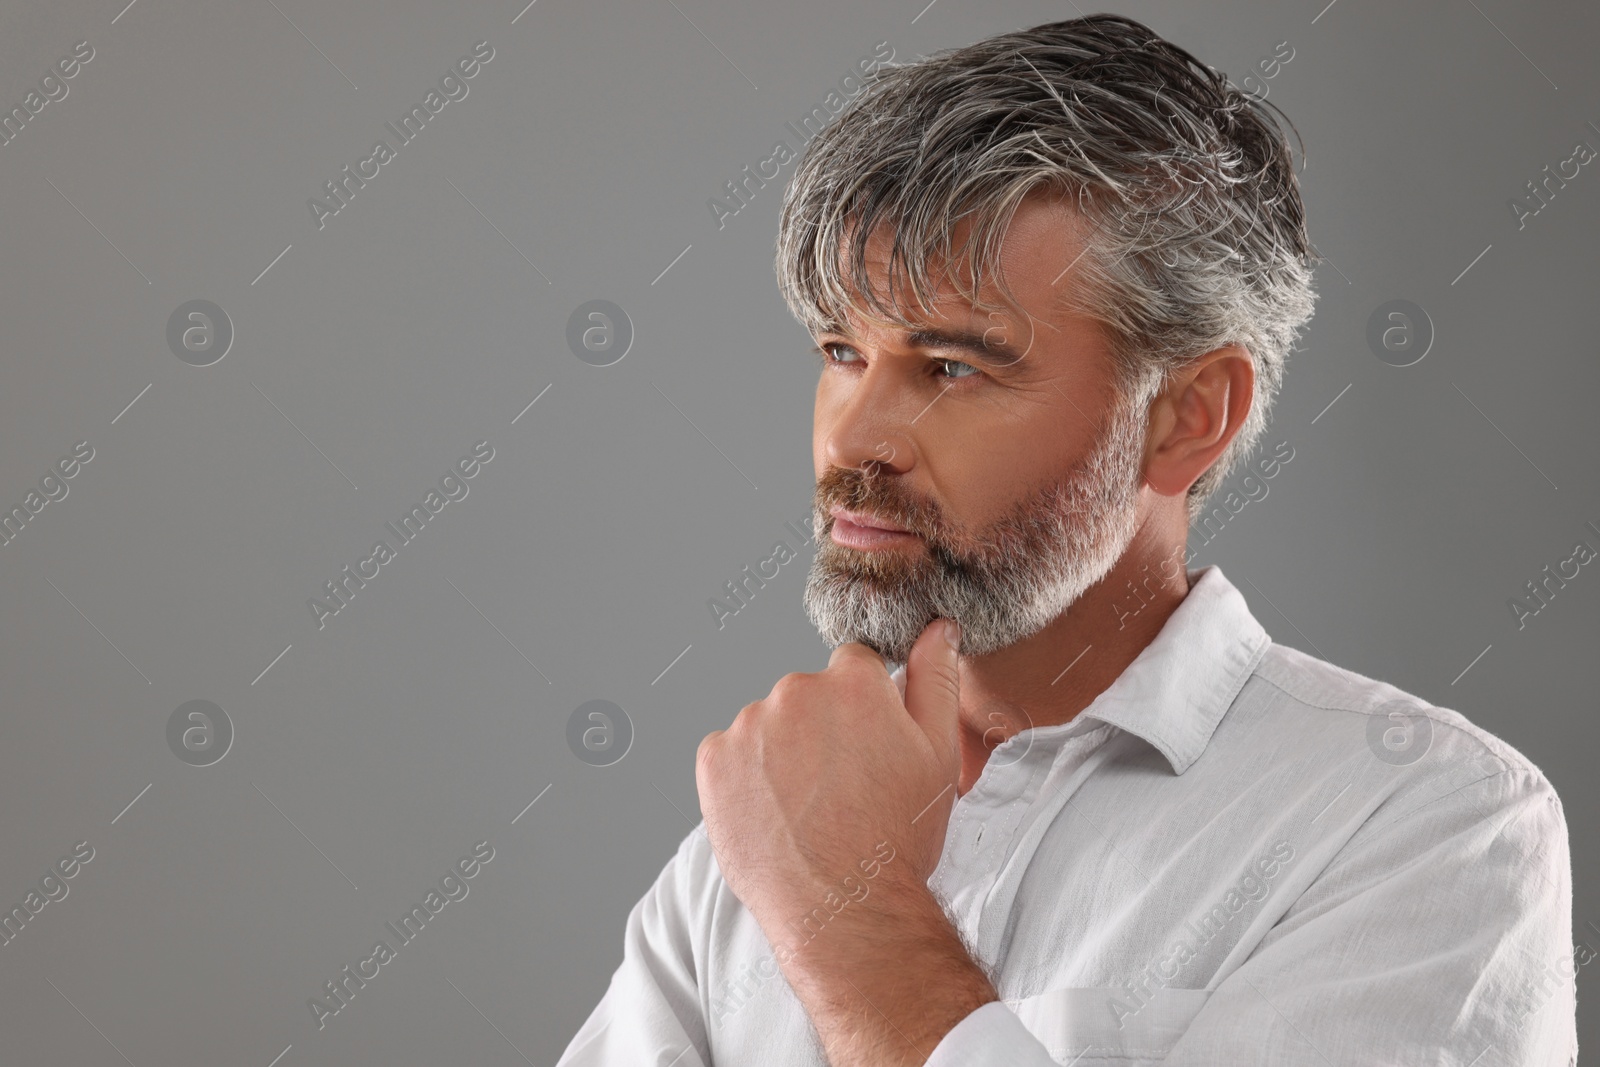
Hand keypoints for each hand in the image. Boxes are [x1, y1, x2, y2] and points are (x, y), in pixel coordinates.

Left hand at [695, 617, 963, 957]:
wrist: (844, 910)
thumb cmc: (897, 837)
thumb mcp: (938, 754)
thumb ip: (935, 678)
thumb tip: (937, 628)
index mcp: (852, 680)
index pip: (853, 667)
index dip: (865, 711)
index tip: (868, 751)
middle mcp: (795, 690)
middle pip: (807, 695)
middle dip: (821, 729)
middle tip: (842, 788)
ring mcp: (748, 726)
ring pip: (767, 725)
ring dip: (782, 753)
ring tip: (808, 809)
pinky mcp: (713, 762)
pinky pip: (729, 755)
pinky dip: (745, 778)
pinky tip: (774, 814)